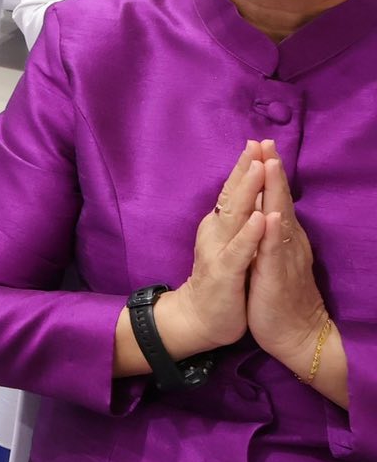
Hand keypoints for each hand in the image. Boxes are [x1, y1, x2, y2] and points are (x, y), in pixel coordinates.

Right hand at [157, 144, 269, 357]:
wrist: (200, 318)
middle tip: (256, 144)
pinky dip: (251, 233)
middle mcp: (216, 231)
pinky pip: (240, 250)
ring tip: (259, 168)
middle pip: (232, 195)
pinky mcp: (225, 273)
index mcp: (220, 225)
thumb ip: (237, 220)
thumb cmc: (222, 281)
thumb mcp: (231, 244)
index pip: (234, 191)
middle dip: (245, 169)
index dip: (245, 167)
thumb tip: (249, 193)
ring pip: (235, 216)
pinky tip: (261, 218)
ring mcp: (219, 250)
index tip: (258, 143)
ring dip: (247, 190)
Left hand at [247, 142, 330, 365]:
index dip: (268, 172)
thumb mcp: (272, 257)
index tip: (260, 144)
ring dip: (275, 191)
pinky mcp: (276, 277)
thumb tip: (265, 208)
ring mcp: (284, 258)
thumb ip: (271, 233)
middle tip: (266, 141)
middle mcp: (287, 242)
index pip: (275, 198)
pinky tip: (271, 214)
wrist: (298, 336)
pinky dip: (272, 232)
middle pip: (280, 200)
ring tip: (270, 164)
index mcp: (283, 236)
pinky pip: (274, 252)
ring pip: (279, 218)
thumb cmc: (280, 295)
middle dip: (272, 170)